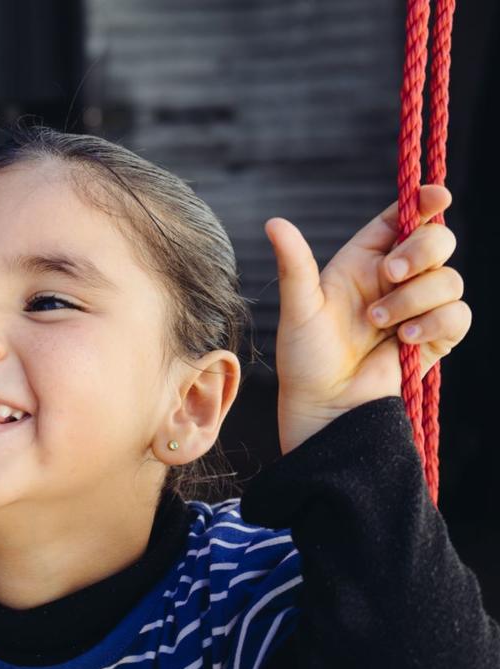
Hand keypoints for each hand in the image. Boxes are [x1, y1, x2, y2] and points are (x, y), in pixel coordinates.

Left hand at [266, 184, 470, 454]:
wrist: (325, 406)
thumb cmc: (305, 358)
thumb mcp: (298, 307)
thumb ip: (295, 264)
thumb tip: (274, 222)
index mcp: (364, 261)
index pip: (404, 218)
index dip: (424, 201)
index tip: (434, 196)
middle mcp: (395, 279)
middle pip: (437, 240)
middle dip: (421, 250)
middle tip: (390, 274)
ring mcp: (418, 307)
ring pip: (450, 279)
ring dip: (415, 298)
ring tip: (378, 323)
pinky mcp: (436, 337)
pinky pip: (458, 315)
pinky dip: (435, 323)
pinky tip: (404, 341)